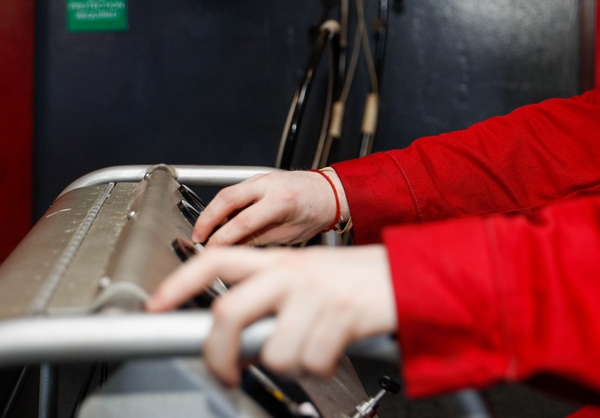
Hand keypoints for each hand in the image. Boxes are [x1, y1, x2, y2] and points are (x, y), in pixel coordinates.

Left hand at [146, 245, 396, 385]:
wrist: (412, 275)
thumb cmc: (362, 281)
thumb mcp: (313, 276)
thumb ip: (275, 296)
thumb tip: (240, 338)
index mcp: (282, 259)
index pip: (218, 261)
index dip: (180, 282)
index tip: (155, 305)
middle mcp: (295, 272)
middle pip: (229, 312)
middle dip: (219, 354)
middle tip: (226, 371)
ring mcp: (317, 293)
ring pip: (273, 351)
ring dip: (293, 362)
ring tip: (313, 347)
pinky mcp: (342, 314)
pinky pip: (312, 361)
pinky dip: (322, 366)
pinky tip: (335, 348)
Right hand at [194, 170, 345, 246]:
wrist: (331, 191)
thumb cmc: (316, 212)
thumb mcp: (291, 234)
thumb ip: (259, 239)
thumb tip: (233, 250)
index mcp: (282, 201)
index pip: (243, 221)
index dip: (222, 238)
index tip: (211, 250)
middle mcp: (270, 184)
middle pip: (227, 199)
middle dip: (206, 220)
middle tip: (197, 238)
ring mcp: (263, 178)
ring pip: (227, 192)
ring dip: (211, 211)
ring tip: (203, 232)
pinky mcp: (259, 177)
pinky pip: (235, 190)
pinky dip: (223, 205)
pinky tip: (218, 220)